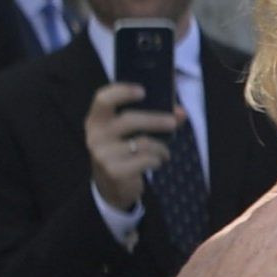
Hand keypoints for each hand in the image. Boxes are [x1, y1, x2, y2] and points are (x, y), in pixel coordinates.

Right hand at [84, 81, 181, 211]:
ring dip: (160, 147)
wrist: (111, 185)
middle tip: (173, 123)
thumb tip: (181, 113)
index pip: (103, 99)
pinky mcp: (114, 171)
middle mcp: (95, 136)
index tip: (142, 91)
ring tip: (164, 152)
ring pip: (143, 143)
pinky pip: (146, 160)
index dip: (122, 92)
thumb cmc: (124, 150)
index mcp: (96, 120)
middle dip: (155, 120)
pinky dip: (157, 160)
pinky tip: (157, 162)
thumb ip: (155, 118)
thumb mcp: (131, 132)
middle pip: (129, 120)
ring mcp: (103, 155)